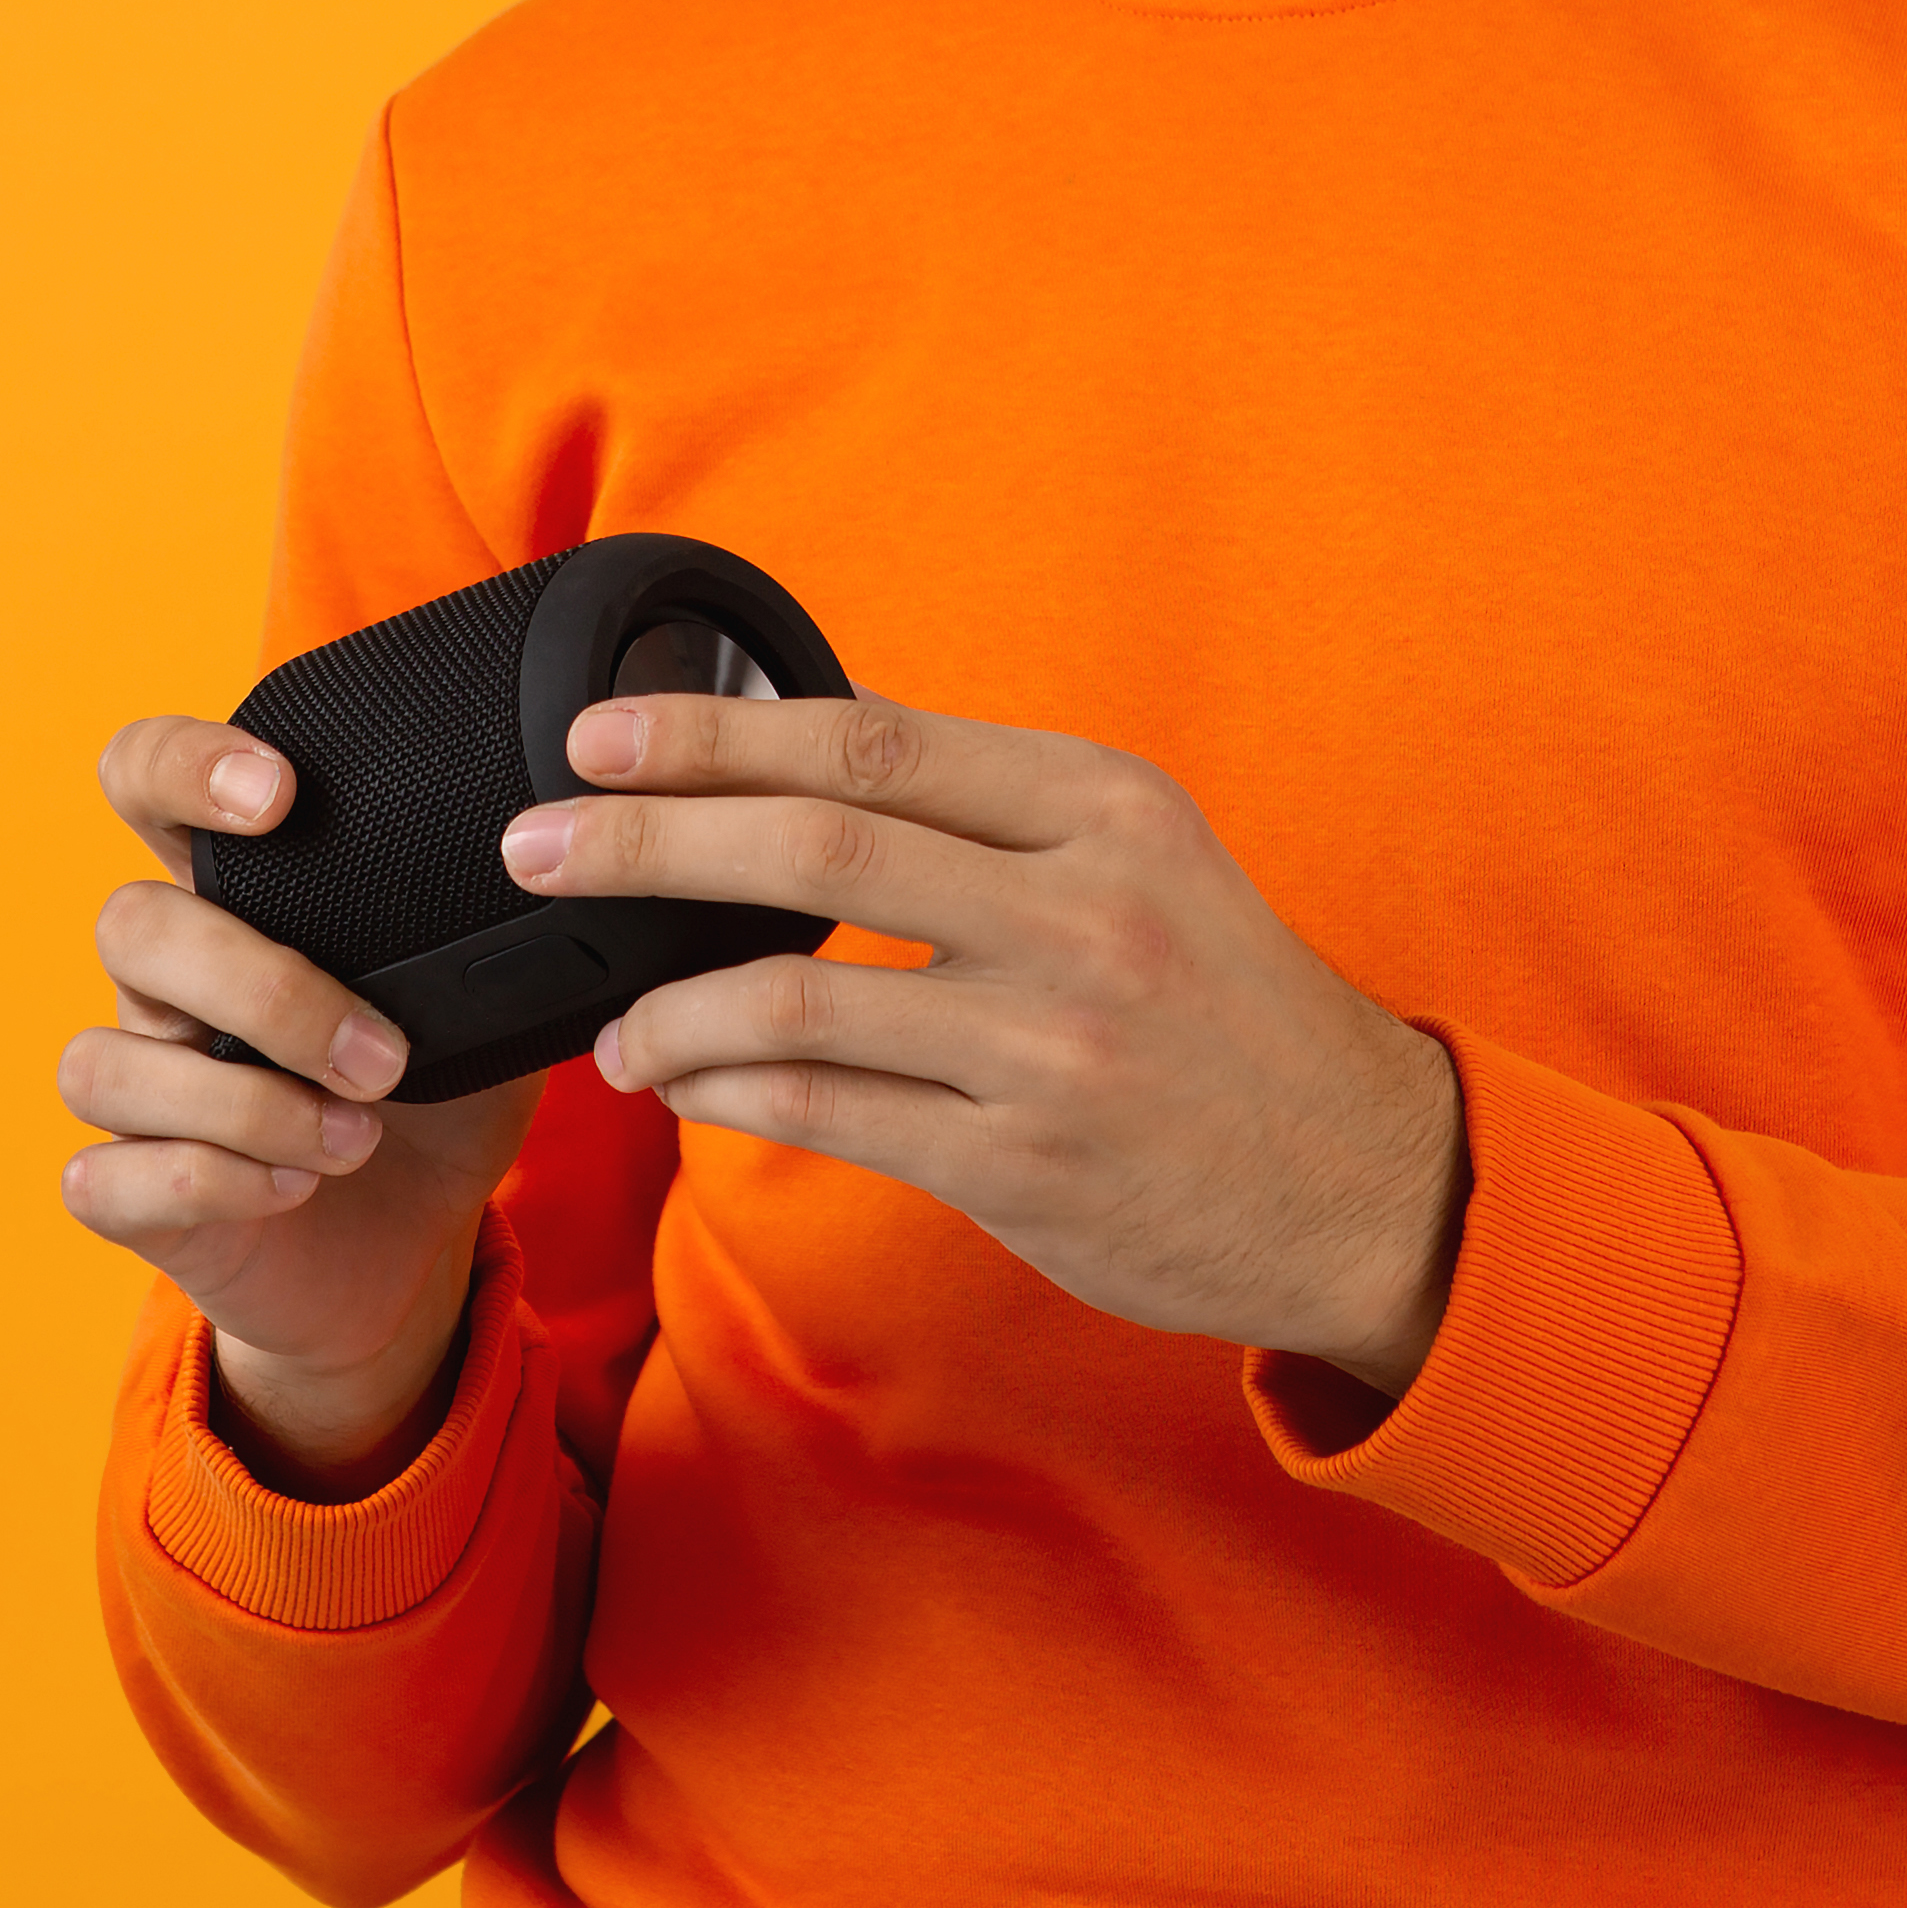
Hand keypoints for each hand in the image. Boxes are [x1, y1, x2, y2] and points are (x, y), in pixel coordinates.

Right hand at [59, 716, 545, 1494]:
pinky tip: (295, 1185)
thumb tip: (580, 863)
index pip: (147, 780)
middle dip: (265, 988)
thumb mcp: (484, 1008)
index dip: (184, 765)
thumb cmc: (434, 1104)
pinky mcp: (131, 1191)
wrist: (405, 1256)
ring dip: (246, 1103)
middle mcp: (165, 982)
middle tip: (385, 1057)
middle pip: (130, 925)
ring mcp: (138, 1085)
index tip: (279, 793)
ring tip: (358, 1138)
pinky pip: (104, 1175)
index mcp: (238, 901)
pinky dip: (209, 1179)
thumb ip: (500, 935)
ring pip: (103, 1061)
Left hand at [502, 691, 1465, 1392]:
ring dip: (668, 1008)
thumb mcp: (1140, 859)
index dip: (717, 729)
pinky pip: (832, 1114)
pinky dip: (737, 1093)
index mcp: (1100, 807)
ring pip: (797, 995)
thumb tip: (792, 765)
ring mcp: (1052, 1043)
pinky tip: (694, 1088)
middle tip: (538, 845)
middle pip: (814, 842)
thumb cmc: (1226, 1007)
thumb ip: (989, 814)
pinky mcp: (1025, 1163)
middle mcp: (1080, 909)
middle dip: (645, 837)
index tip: (601, 732)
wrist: (1368, 1179)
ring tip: (615, 1027)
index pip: (872, 740)